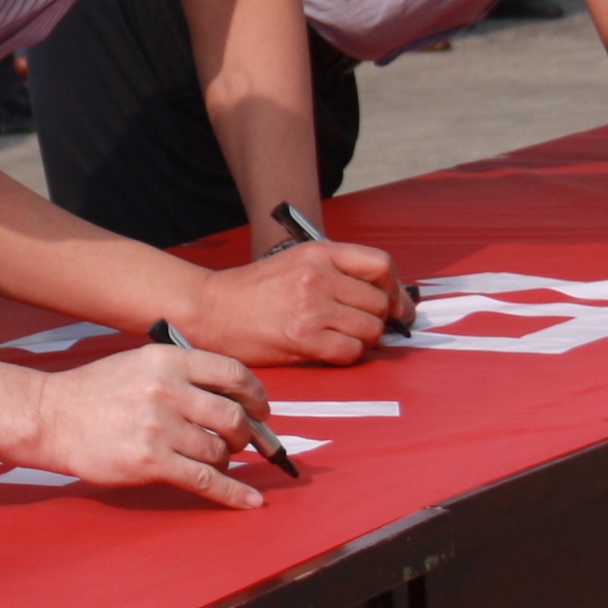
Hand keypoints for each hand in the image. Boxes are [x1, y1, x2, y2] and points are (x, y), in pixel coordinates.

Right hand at [20, 342, 269, 508]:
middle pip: (233, 416)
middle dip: (244, 434)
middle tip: (239, 442)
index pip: (233, 373)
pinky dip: (233, 493)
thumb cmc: (95, 393)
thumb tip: (232, 401)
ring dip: (224, 460)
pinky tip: (249, 501)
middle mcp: (168, 390)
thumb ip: (183, 375)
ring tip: (211, 460)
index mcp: (168, 361)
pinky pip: (205, 480)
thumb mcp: (140, 364)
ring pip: (220, 451)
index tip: (261, 410)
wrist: (52, 418)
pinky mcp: (151, 462)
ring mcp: (160, 427)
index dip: (256, 395)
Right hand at [185, 239, 396, 364]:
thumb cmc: (255, 290)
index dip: (394, 288)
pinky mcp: (303, 338)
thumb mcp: (297, 262)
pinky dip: (348, 355)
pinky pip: (350, 352)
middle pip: (378, 302)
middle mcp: (318, 276)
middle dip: (378, 319)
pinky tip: (330, 351)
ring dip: (363, 340)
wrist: (212, 309)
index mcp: (319, 252)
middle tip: (362, 327)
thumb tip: (388, 297)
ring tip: (342, 338)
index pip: (380, 265)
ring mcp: (311, 307)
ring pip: (369, 330)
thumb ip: (338, 272)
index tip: (395, 304)